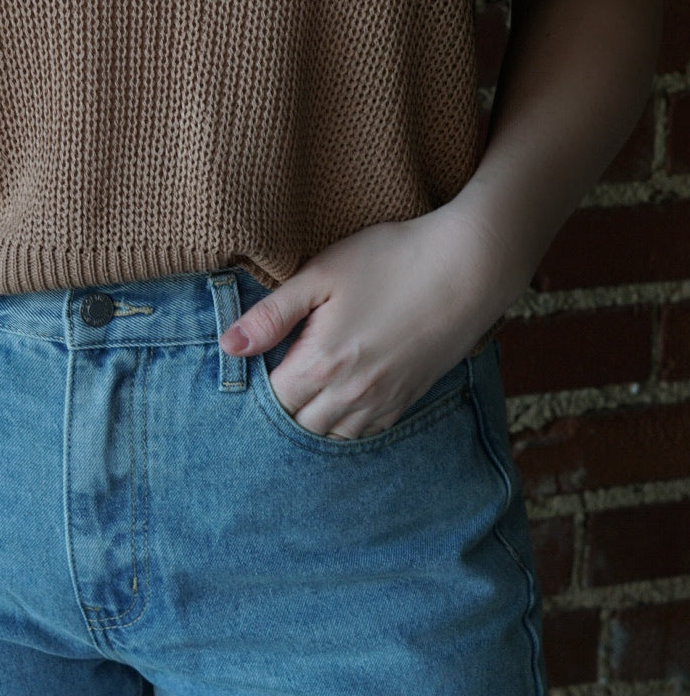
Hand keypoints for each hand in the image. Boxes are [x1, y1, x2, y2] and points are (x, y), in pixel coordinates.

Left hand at [220, 204, 512, 438]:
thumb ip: (272, 314)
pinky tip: (339, 398)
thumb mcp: (322, 274)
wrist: (467, 268)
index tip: (254, 364)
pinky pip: (365, 432)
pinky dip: (345, 423)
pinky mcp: (407, 400)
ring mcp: (383, 401)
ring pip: (331, 435)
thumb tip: (228, 346)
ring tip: (305, 389)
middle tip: (278, 374)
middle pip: (297, 425)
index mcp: (322, 363)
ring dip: (312, 419)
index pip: (271, 399)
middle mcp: (351, 394)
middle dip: (282, 406)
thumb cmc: (391, 260)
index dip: (257, 383)